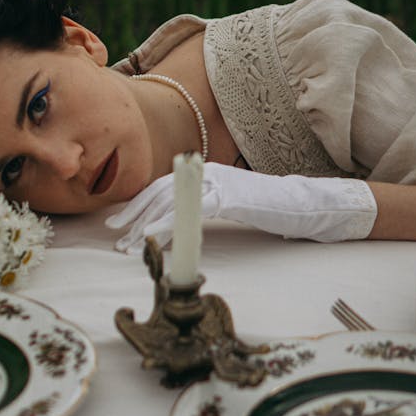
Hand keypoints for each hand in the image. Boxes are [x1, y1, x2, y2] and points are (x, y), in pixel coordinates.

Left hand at [105, 163, 376, 253]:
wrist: (304, 203)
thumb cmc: (269, 207)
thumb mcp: (231, 202)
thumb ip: (206, 204)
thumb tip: (179, 221)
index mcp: (207, 174)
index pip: (164, 184)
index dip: (139, 201)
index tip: (118, 218)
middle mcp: (208, 173)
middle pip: (159, 189)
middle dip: (133, 211)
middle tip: (112, 229)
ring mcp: (217, 183)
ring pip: (169, 200)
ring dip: (143, 222)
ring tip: (125, 242)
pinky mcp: (228, 197)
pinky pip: (190, 212)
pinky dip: (168, 226)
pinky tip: (154, 238)